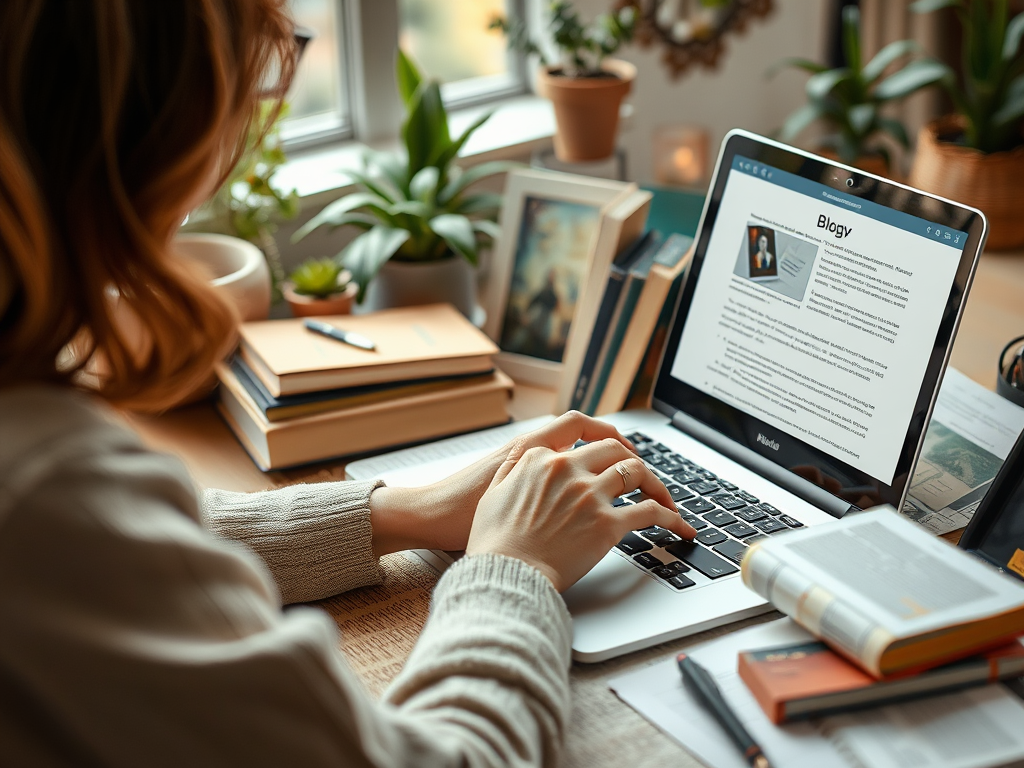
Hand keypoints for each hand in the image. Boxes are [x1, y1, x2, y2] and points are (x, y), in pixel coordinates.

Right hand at [466, 436, 696, 591]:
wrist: (505, 572)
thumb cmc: (494, 541)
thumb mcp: (494, 491)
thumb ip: (515, 469)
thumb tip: (529, 459)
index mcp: (540, 457)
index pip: (582, 434)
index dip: (605, 442)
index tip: (617, 451)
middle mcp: (568, 469)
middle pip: (615, 450)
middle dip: (633, 461)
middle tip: (644, 477)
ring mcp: (590, 494)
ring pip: (636, 473)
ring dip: (656, 486)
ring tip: (666, 501)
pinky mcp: (607, 523)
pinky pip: (649, 512)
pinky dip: (668, 517)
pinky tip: (676, 526)